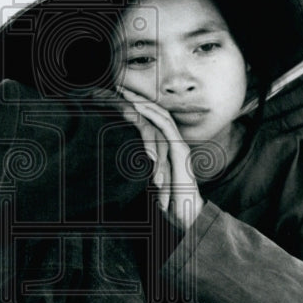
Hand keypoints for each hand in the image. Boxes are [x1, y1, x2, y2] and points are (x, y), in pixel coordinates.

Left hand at [116, 87, 204, 231]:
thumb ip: (138, 170)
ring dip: (143, 102)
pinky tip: (139, 107)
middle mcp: (174, 143)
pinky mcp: (180, 152)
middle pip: (155, 113)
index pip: (150, 121)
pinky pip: (166, 127)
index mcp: (166, 148)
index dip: (136, 107)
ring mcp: (178, 146)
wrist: (186, 216)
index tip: (118, 98)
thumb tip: (116, 168)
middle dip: (137, 98)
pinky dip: (152, 115)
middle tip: (119, 86)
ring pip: (161, 116)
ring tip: (126, 92)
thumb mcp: (148, 181)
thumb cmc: (166, 203)